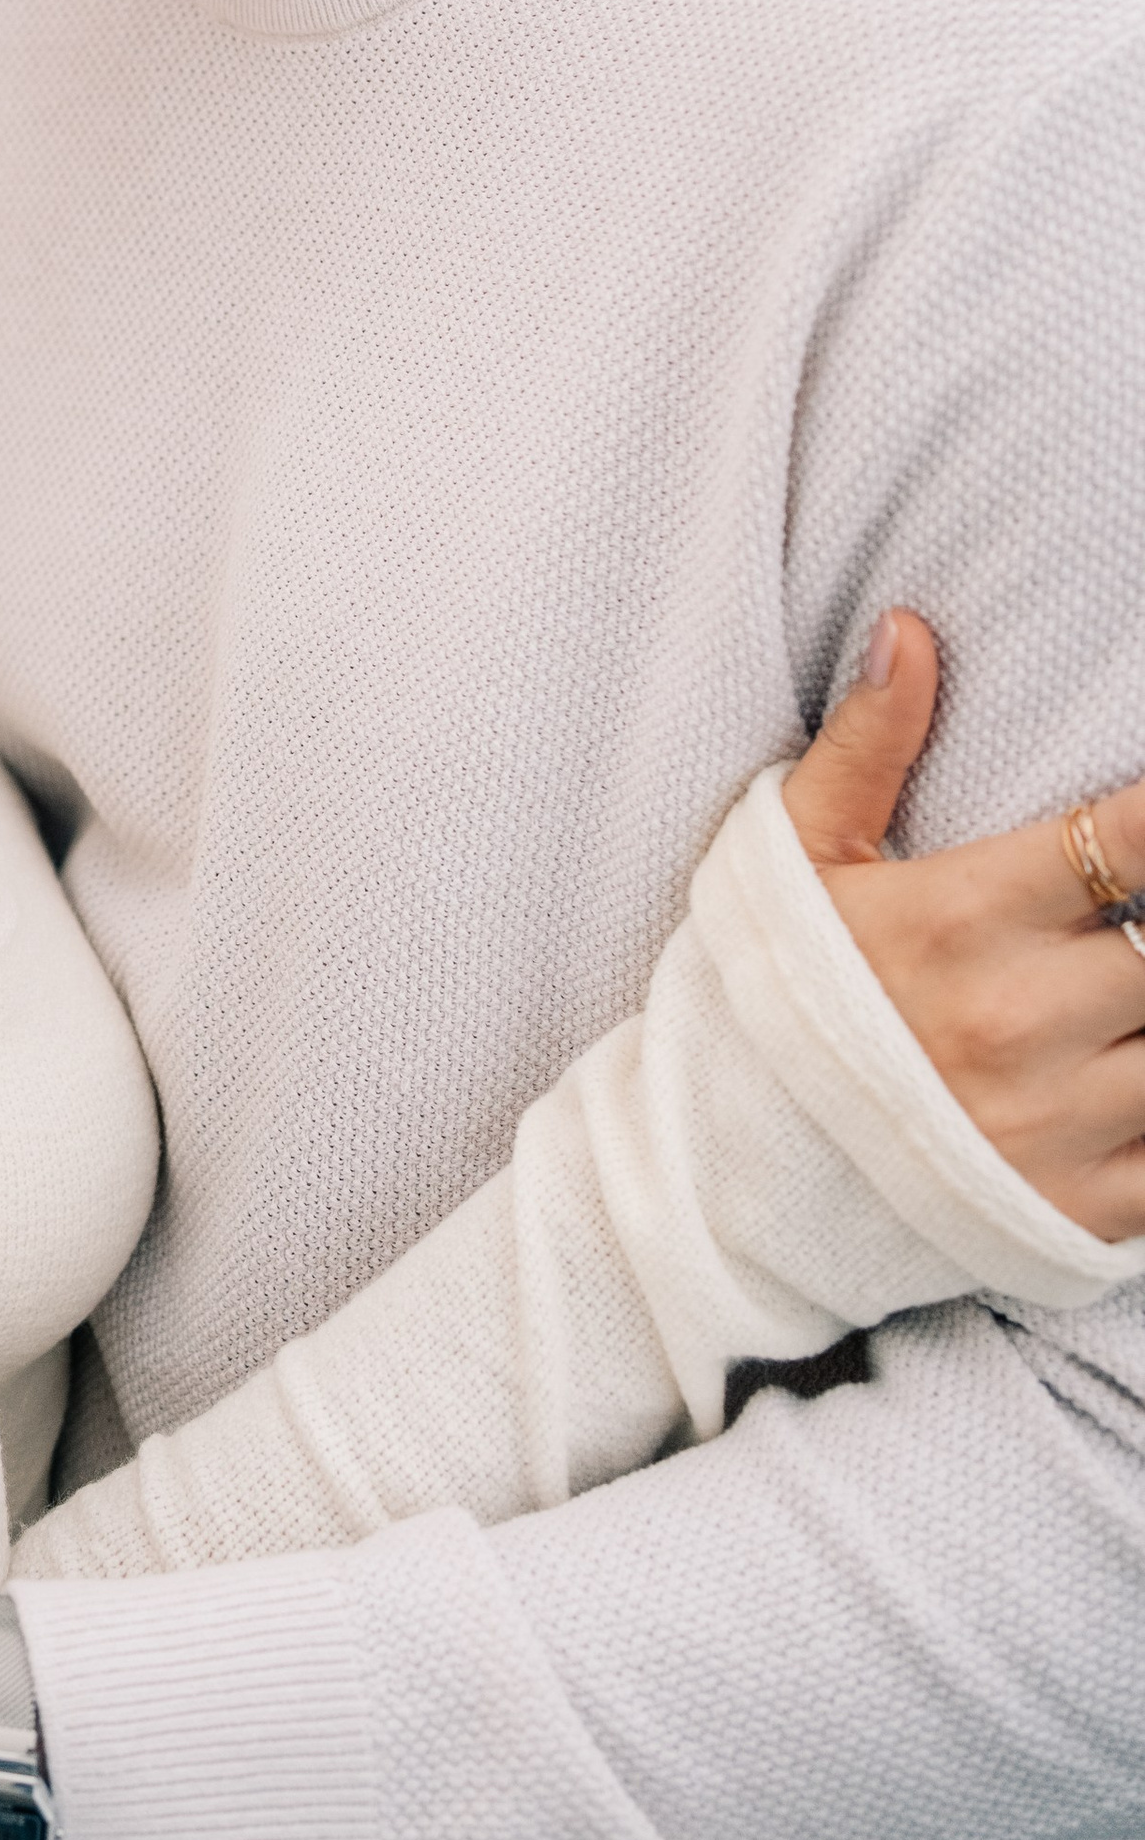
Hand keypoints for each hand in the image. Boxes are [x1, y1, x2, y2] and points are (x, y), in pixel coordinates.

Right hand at [782, 611, 1144, 1235]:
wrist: (734, 1171)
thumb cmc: (776, 996)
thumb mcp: (798, 858)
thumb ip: (869, 745)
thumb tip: (909, 629)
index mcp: (961, 919)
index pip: (1129, 844)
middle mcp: (1019, 1020)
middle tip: (1107, 924)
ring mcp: (1057, 1123)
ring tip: (1109, 1000)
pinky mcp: (1083, 1210)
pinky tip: (1116, 1072)